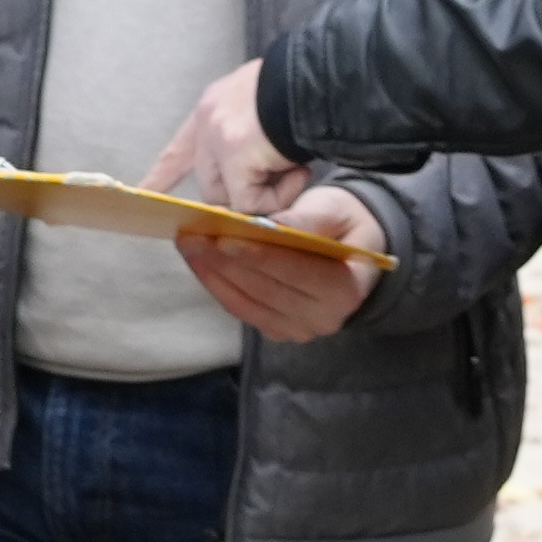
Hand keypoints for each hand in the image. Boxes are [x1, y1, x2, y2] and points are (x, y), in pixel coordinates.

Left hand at [147, 60, 317, 221]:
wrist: (317, 78)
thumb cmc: (301, 89)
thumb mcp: (265, 105)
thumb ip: (250, 134)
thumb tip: (258, 168)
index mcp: (214, 106)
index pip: (180, 149)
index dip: (163, 174)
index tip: (143, 192)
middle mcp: (207, 121)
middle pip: (209, 184)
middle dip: (240, 195)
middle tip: (281, 184)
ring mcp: (218, 141)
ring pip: (230, 197)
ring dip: (266, 194)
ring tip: (296, 171)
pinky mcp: (235, 159)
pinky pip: (251, 202)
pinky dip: (278, 196)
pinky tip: (298, 172)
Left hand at [176, 174, 387, 344]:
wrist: (353, 253)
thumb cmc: (345, 224)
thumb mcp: (336, 210)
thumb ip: (308, 220)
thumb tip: (271, 225)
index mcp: (346, 289)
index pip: (296, 272)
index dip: (258, 256)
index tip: (223, 239)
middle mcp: (324, 318)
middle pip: (265, 290)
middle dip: (224, 263)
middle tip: (191, 236)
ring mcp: (299, 330)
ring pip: (247, 304)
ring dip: (213, 275)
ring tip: (188, 246)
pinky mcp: (278, 331)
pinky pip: (242, 310)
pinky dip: (217, 286)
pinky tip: (199, 263)